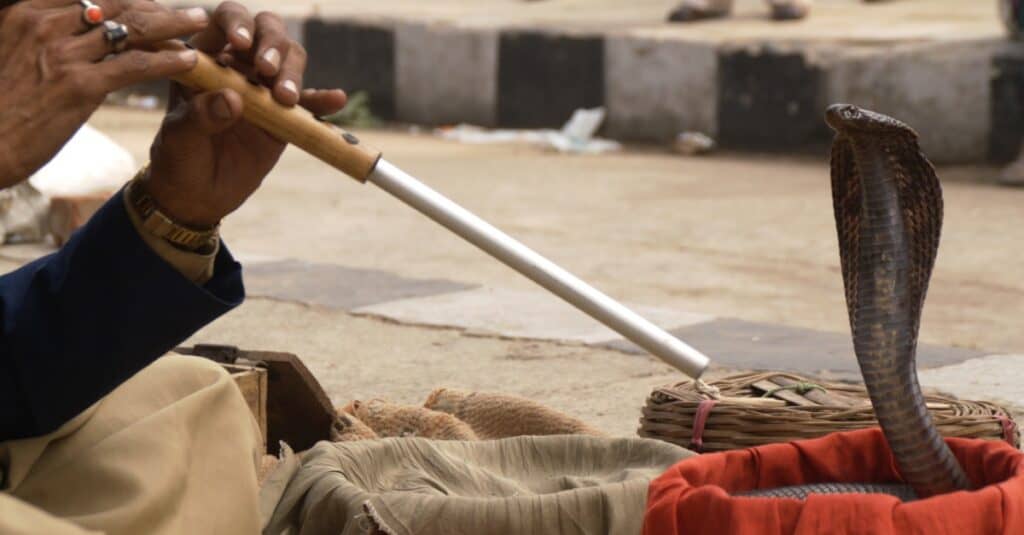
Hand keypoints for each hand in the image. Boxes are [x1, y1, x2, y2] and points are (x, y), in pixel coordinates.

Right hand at [0, 0, 209, 186]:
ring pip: (132, 28)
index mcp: (28, 12)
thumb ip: (41, 34)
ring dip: (172, 23)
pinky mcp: (80, 85)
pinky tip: (191, 61)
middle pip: (115, 4)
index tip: (151, 3)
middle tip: (188, 12)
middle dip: (156, 6)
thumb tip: (72, 29)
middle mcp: (45, 24)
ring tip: (198, 22)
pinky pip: (136, 65)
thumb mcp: (11, 51)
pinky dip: (168, 61)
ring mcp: (63, 53)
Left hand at [144, 2, 347, 228]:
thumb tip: (231, 99)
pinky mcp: (285, 116)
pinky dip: (322, 100)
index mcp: (207, 57)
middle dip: (272, 44)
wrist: (198, 194)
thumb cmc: (178, 158)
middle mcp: (239, 65)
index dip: (237, 22)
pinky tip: (336, 99)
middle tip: (267, 71)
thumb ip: (200, 115)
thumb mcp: (179, 137)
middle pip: (266, 31)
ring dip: (293, 72)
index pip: (225, 20)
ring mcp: (265, 89)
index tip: (240, 43)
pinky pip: (309, 103)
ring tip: (287, 99)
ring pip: (290, 60)